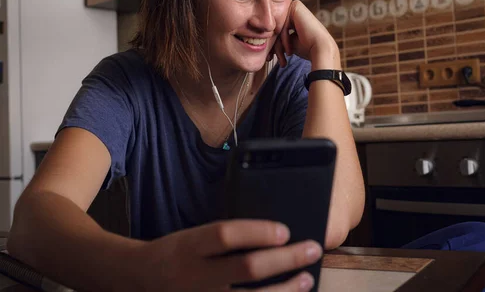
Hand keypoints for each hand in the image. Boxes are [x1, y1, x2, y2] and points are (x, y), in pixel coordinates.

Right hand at [136, 219, 321, 291]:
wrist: (142, 280)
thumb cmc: (178, 253)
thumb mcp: (194, 236)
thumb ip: (227, 238)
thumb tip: (276, 235)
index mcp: (191, 247)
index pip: (226, 235)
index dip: (258, 232)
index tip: (285, 229)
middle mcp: (195, 276)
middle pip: (247, 268)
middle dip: (286, 259)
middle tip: (312, 249)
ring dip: (285, 290)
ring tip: (306, 279)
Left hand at [269, 0, 339, 69]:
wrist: (321, 49)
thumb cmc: (308, 49)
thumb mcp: (288, 43)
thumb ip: (278, 39)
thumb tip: (263, 41)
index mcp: (295, 17)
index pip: (278, 30)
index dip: (274, 45)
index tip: (270, 58)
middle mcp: (295, 10)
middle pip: (277, 28)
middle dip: (274, 46)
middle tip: (270, 59)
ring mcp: (295, 6)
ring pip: (278, 27)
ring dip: (279, 45)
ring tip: (284, 58)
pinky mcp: (296, 6)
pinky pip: (282, 24)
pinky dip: (284, 38)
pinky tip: (290, 49)